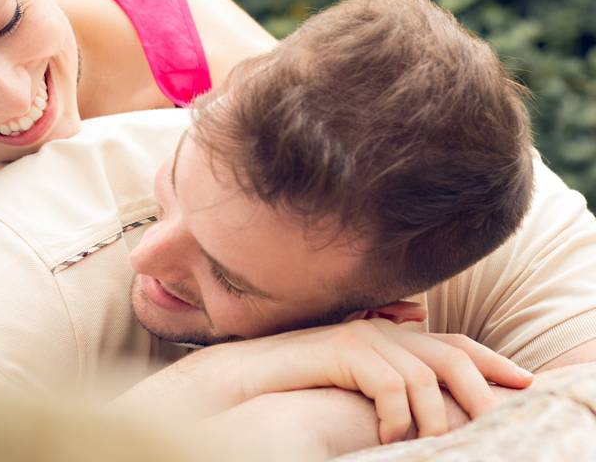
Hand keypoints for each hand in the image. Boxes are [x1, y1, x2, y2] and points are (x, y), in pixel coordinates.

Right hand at [231, 319, 533, 443]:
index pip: (455, 343)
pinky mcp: (343, 349)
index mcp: (390, 335)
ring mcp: (363, 337)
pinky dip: (395, 416)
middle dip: (479, 391)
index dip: (492, 360)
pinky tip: (387, 435)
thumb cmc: (302, 381)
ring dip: (433, 417)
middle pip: (451, 355)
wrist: (249, 374)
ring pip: (424, 376)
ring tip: (430, 443)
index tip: (524, 382)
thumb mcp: (353, 376)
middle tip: (493, 421)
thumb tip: (425, 364)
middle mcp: (382, 330)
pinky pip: (388, 385)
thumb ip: (388, 371)